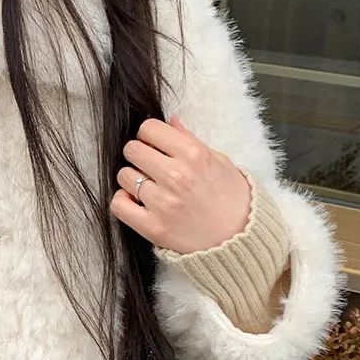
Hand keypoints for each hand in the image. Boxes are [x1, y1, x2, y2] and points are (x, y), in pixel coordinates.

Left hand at [110, 115, 251, 254]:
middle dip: (138, 154)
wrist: (240, 238)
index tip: (153, 145)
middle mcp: (176, 176)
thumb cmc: (232, 198)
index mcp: (193, 154)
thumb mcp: (219, 161)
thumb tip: (170, 121)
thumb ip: (190, 140)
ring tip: (147, 187)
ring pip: (124, 176)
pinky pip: (119, 205)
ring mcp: (163, 203)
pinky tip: (136, 202)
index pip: (149, 128)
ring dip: (132, 179)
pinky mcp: (153, 227)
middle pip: (132, 150)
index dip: (148, 135)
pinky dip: (123, 201)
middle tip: (148, 166)